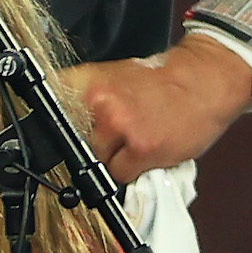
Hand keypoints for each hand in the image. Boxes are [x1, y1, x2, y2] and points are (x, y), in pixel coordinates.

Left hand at [65, 32, 251, 183]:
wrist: (202, 81)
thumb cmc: (164, 81)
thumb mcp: (117, 77)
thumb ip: (90, 99)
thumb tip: (62, 123)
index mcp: (89, 81)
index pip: (51, 111)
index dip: (52, 127)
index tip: (49, 135)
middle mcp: (100, 102)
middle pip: (76, 143)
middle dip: (94, 143)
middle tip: (119, 133)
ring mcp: (120, 126)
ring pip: (97, 162)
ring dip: (113, 159)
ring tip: (135, 140)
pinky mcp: (141, 149)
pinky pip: (119, 175)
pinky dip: (131, 171)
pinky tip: (146, 151)